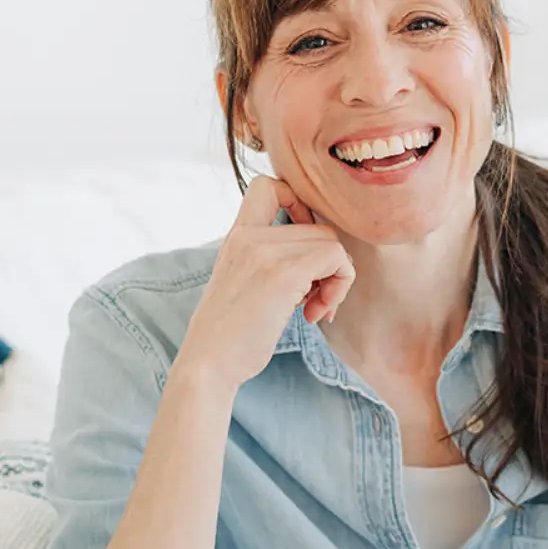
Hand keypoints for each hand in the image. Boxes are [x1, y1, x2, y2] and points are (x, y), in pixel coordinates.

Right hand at [178, 175, 354, 391]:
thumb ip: (269, 263)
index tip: (302, 248)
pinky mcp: (283, 273)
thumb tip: (318, 267)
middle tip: (314, 301)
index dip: (299, 206)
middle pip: (317, 227)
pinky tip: (315, 315)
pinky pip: (336, 258)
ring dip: (335, 281)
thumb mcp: (242, 284)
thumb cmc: (229, 336)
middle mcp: (250, 235)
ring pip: (331, 242)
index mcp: (238, 236)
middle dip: (326, 266)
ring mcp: (265, 251)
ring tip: (314, 310)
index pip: (269, 186)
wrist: (208, 362)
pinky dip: (338, 288)